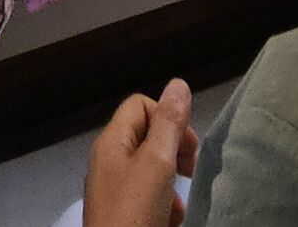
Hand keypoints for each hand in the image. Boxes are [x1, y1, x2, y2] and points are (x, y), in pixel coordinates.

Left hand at [84, 80, 196, 226]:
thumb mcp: (157, 163)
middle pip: (148, 138)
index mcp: (111, 142)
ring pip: (151, 172)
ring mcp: (113, 191)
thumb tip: (178, 83)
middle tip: (188, 172)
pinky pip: (147, 199)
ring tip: (175, 206)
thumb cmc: (134, 214)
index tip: (187, 147)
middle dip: (173, 154)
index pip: (142, 106)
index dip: (168, 119)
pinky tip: (168, 222)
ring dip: (171, 186)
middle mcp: (109, 162)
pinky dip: (162, 207)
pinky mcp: (121, 217)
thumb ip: (169, 124)